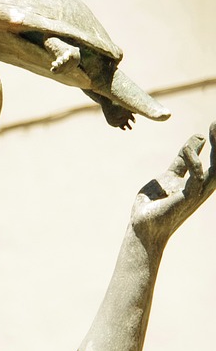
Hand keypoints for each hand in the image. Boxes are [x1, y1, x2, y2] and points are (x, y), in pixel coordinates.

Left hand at [131, 122, 215, 245]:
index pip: (213, 159)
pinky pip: (196, 178)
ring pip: (215, 170)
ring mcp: (196, 194)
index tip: (214, 124)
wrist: (142, 227)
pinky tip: (189, 149)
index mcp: (199, 182)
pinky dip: (194, 162)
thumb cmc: (154, 204)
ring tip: (213, 129)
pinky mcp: (186, 199)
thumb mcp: (168, 176)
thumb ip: (182, 161)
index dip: (215, 142)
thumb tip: (197, 138)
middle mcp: (202, 187)